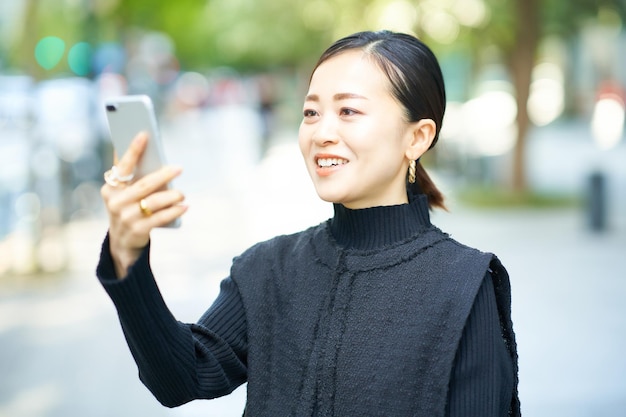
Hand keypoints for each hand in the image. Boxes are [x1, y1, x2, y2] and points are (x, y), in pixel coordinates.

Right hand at [101, 132, 186, 277]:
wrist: (122, 242)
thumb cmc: (127, 208)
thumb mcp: (122, 193)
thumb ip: (130, 174)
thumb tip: (142, 144)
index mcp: (110, 188)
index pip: (122, 166)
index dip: (133, 150)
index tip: (144, 134)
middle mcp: (116, 202)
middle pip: (143, 185)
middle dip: (163, 175)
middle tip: (179, 168)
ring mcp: (126, 218)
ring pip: (153, 202)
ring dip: (171, 196)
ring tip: (182, 193)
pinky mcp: (138, 230)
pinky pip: (160, 218)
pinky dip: (174, 211)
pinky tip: (184, 207)